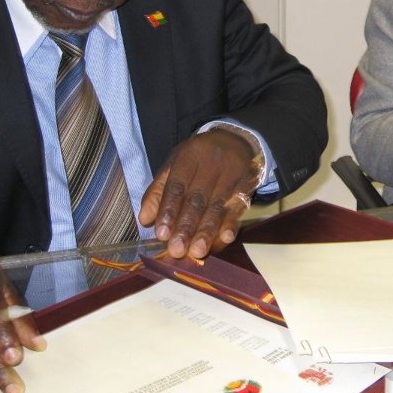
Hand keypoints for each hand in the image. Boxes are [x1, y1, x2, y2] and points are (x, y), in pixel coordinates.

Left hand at [138, 128, 259, 259]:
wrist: (235, 140)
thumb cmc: (198, 159)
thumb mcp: (174, 166)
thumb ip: (158, 192)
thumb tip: (145, 219)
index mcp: (188, 157)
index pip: (177, 186)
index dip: (169, 210)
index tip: (162, 235)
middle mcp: (211, 163)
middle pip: (197, 199)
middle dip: (187, 226)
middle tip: (177, 250)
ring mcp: (232, 173)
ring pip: (218, 205)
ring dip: (207, 231)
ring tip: (197, 252)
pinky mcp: (247, 184)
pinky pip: (239, 206)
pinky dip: (231, 224)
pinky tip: (225, 239)